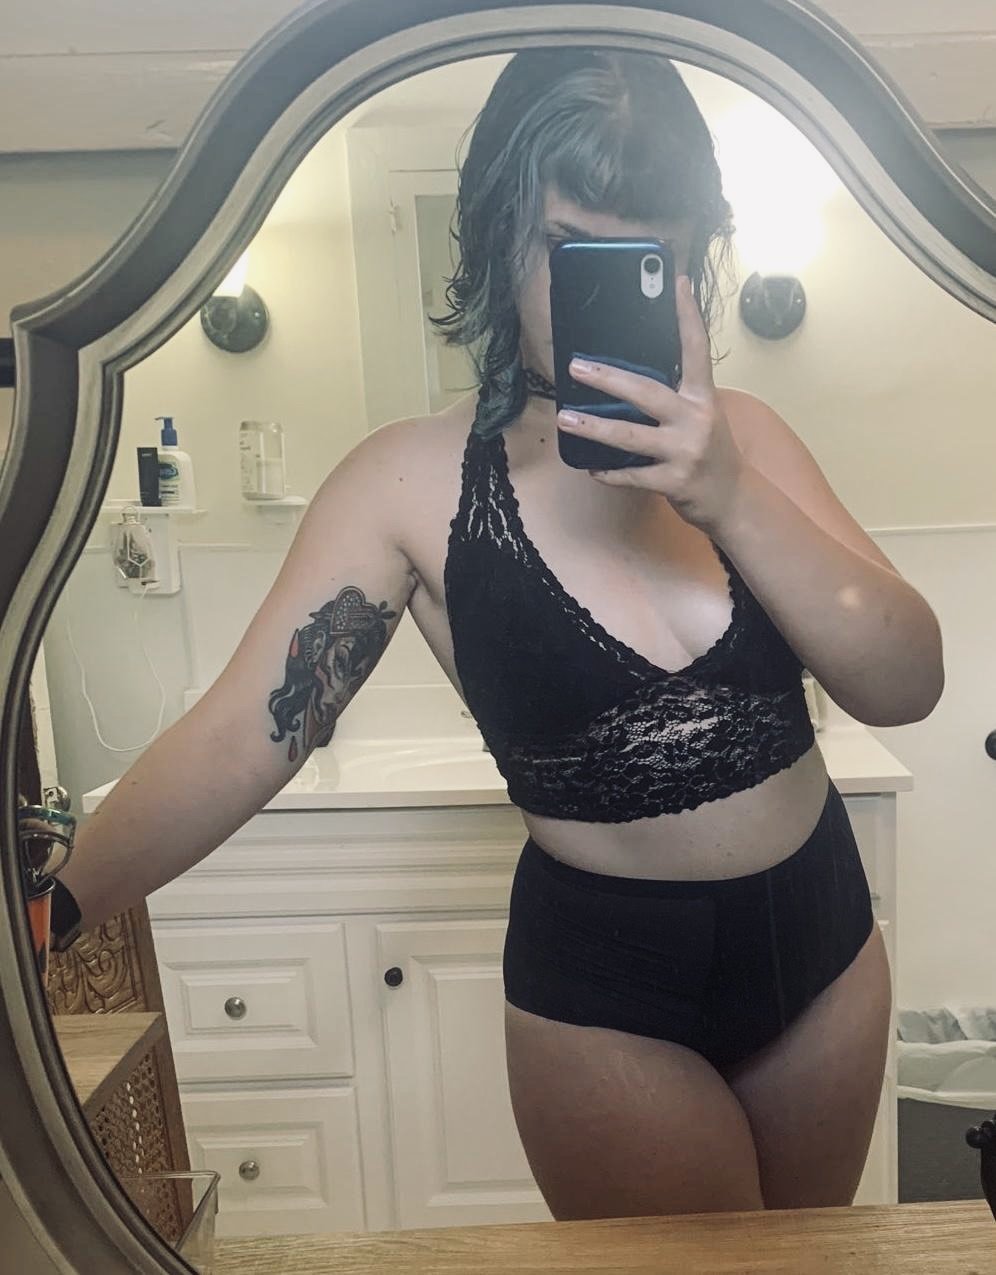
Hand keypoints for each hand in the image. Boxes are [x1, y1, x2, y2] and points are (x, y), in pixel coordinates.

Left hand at [556, 275, 747, 536]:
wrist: (732, 499)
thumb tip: (626, 379)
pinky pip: (632, 475)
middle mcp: (697, 419)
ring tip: (564, 418)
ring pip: (630, 436)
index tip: (677, 282)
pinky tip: (591, 467)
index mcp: (704, 397)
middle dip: (607, 378)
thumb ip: (674, 397)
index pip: (696, 348)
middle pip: (646, 392)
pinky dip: (608, 473)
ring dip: (593, 427)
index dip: (688, 315)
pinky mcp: (674, 482)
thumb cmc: (709, 452)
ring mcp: (686, 451)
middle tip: (576, 366)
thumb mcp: (701, 416)